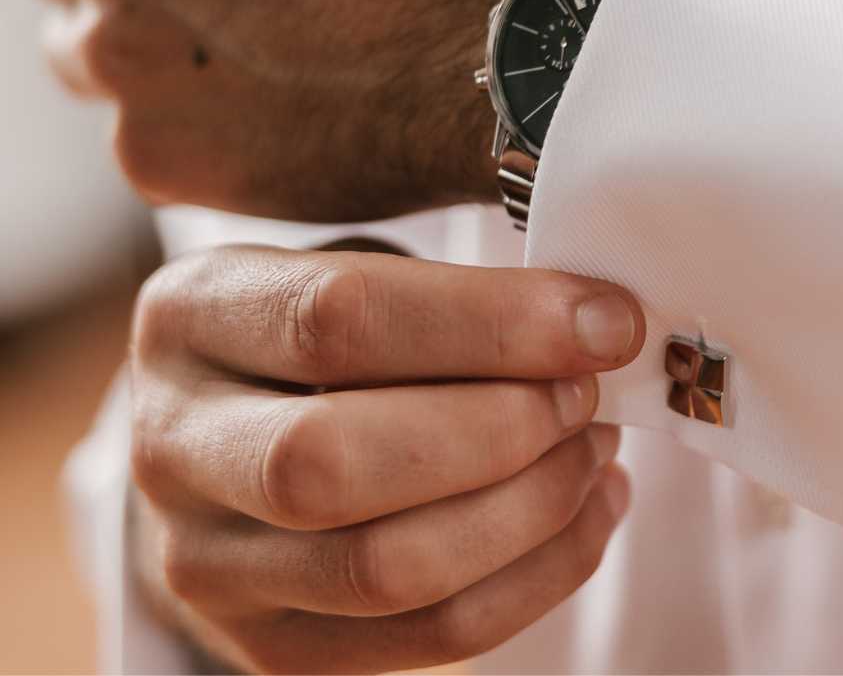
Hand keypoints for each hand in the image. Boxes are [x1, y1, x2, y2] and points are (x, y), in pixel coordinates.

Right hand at [129, 244, 643, 673]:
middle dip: (502, 427)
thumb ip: (445, 291)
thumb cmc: (317, 334)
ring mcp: (204, 562)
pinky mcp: (270, 646)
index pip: (337, 318)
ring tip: (595, 445)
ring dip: (533, 507)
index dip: (491, 323)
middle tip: (587, 392)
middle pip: (337, 462)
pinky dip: (541, 574)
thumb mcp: (349, 268)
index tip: (604, 321)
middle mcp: (172, 444)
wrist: (234, 434)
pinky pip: (428, 637)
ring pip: (387, 568)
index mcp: (190, 315)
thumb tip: (595, 321)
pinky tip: (591, 507)